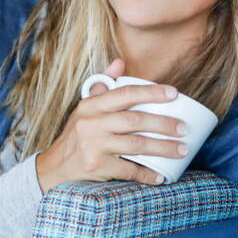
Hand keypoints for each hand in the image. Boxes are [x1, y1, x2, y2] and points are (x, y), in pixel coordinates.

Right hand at [35, 58, 187, 192]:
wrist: (54, 168)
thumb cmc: (77, 135)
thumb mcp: (85, 108)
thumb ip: (104, 84)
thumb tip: (120, 61)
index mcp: (91, 105)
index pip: (125, 93)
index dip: (151, 92)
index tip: (174, 94)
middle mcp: (91, 123)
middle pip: (134, 120)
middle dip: (163, 124)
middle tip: (183, 128)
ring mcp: (93, 146)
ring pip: (136, 146)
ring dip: (162, 148)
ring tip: (182, 149)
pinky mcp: (96, 168)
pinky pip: (129, 170)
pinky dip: (147, 174)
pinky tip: (162, 176)